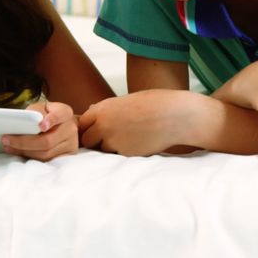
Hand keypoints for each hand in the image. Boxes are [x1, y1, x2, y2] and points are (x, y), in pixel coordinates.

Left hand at [2, 101, 77, 160]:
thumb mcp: (41, 108)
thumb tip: (24, 122)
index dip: (50, 120)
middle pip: (47, 141)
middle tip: (7, 140)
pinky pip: (47, 161)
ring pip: (46, 153)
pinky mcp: (67, 157)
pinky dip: (31, 158)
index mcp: (65, 113)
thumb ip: (35, 112)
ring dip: (25, 152)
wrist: (63, 126)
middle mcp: (71, 129)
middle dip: (24, 142)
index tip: (41, 126)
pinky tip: (20, 153)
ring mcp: (71, 144)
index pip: (60, 115)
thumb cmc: (48, 115)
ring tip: (9, 147)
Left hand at [78, 90, 195, 155]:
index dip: (89, 127)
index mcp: (102, 109)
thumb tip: (90, 111)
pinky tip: (139, 143)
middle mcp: (103, 125)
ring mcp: (113, 141)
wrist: (175, 115)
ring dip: (111, 147)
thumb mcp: (126, 100)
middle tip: (114, 136)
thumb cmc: (154, 104)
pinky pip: (118, 156)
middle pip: (87, 140)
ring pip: (103, 150)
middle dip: (96, 140)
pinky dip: (125, 153)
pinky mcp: (125, 154)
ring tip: (131, 137)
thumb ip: (106, 109)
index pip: (82, 123)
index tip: (98, 129)